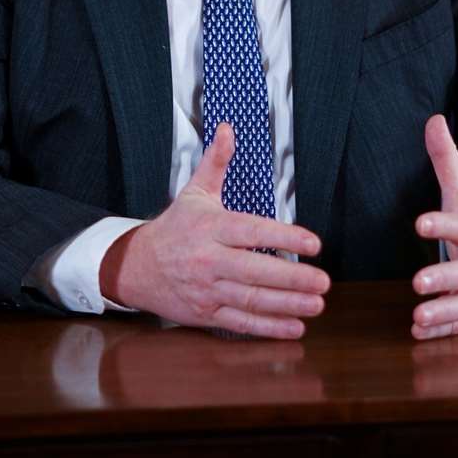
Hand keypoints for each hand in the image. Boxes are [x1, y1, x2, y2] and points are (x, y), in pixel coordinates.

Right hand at [100, 124, 329, 338]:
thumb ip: (216, 163)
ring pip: (251, 300)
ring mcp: (207, 290)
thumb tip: (228, 130)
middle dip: (293, 278)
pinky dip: (268, 327)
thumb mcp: (194, 193)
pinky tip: (293, 327)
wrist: (134, 266)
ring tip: (316, 304)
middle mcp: (209, 260)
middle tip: (323, 281)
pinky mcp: (205, 313)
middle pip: (255, 271)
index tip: (313, 243)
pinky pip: (240, 322)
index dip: (284, 237)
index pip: (252, 232)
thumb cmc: (173, 229)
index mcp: (210, 227)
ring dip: (287, 305)